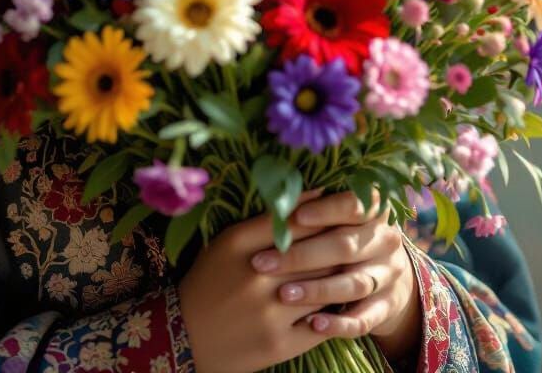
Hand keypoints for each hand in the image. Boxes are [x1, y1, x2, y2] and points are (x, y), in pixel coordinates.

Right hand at [177, 187, 337, 372]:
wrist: (185, 335)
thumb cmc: (210, 280)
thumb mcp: (227, 243)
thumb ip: (264, 222)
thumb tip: (310, 196)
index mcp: (238, 244)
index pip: (293, 220)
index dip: (322, 211)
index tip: (338, 204)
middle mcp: (255, 276)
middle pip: (314, 252)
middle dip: (338, 241)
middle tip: (356, 232)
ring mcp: (269, 313)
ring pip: (323, 287)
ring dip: (341, 276)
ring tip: (355, 264)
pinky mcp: (279, 345)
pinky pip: (321, 324)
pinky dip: (335, 312)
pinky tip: (341, 300)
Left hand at [248, 187, 422, 362]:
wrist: (384, 272)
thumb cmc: (344, 233)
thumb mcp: (337, 216)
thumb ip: (314, 209)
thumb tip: (277, 198)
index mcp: (375, 209)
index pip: (353, 206)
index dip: (325, 211)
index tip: (295, 217)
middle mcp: (386, 240)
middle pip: (345, 246)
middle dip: (302, 255)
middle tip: (263, 263)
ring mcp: (388, 274)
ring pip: (354, 283)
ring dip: (317, 290)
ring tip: (284, 294)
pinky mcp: (386, 307)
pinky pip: (365, 318)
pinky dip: (340, 323)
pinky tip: (314, 324)